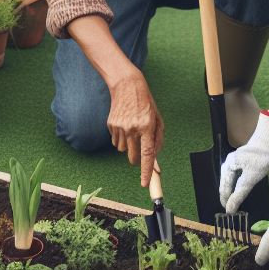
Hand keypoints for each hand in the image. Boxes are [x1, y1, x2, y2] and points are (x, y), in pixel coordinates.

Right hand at [106, 70, 164, 187]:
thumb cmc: (145, 103)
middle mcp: (132, 128)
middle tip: (139, 146)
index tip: (144, 183)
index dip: (146, 170)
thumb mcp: (157, 118)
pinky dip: (120, 138)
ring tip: (131, 128)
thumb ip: (158, 138)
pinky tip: (123, 124)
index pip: (147, 154)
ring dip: (127, 145)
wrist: (126, 85)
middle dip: (136, 159)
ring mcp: (119, 127)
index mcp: (147, 126)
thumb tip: (154, 156)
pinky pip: (115, 142)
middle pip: (132, 158)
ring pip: (122, 150)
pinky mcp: (110, 125)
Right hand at [220, 112, 268, 212]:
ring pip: (229, 180)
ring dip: (231, 191)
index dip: (226, 201)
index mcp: (228, 166)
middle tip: (231, 210)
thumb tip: (230, 209)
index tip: (229, 213)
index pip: (224, 188)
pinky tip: (240, 190)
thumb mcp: (250, 179)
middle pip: (224, 184)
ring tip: (234, 202)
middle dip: (227, 197)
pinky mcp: (241, 161)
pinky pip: (234, 176)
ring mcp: (234, 161)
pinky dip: (236, 185)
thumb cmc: (261, 159)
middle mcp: (228, 163)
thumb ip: (239, 194)